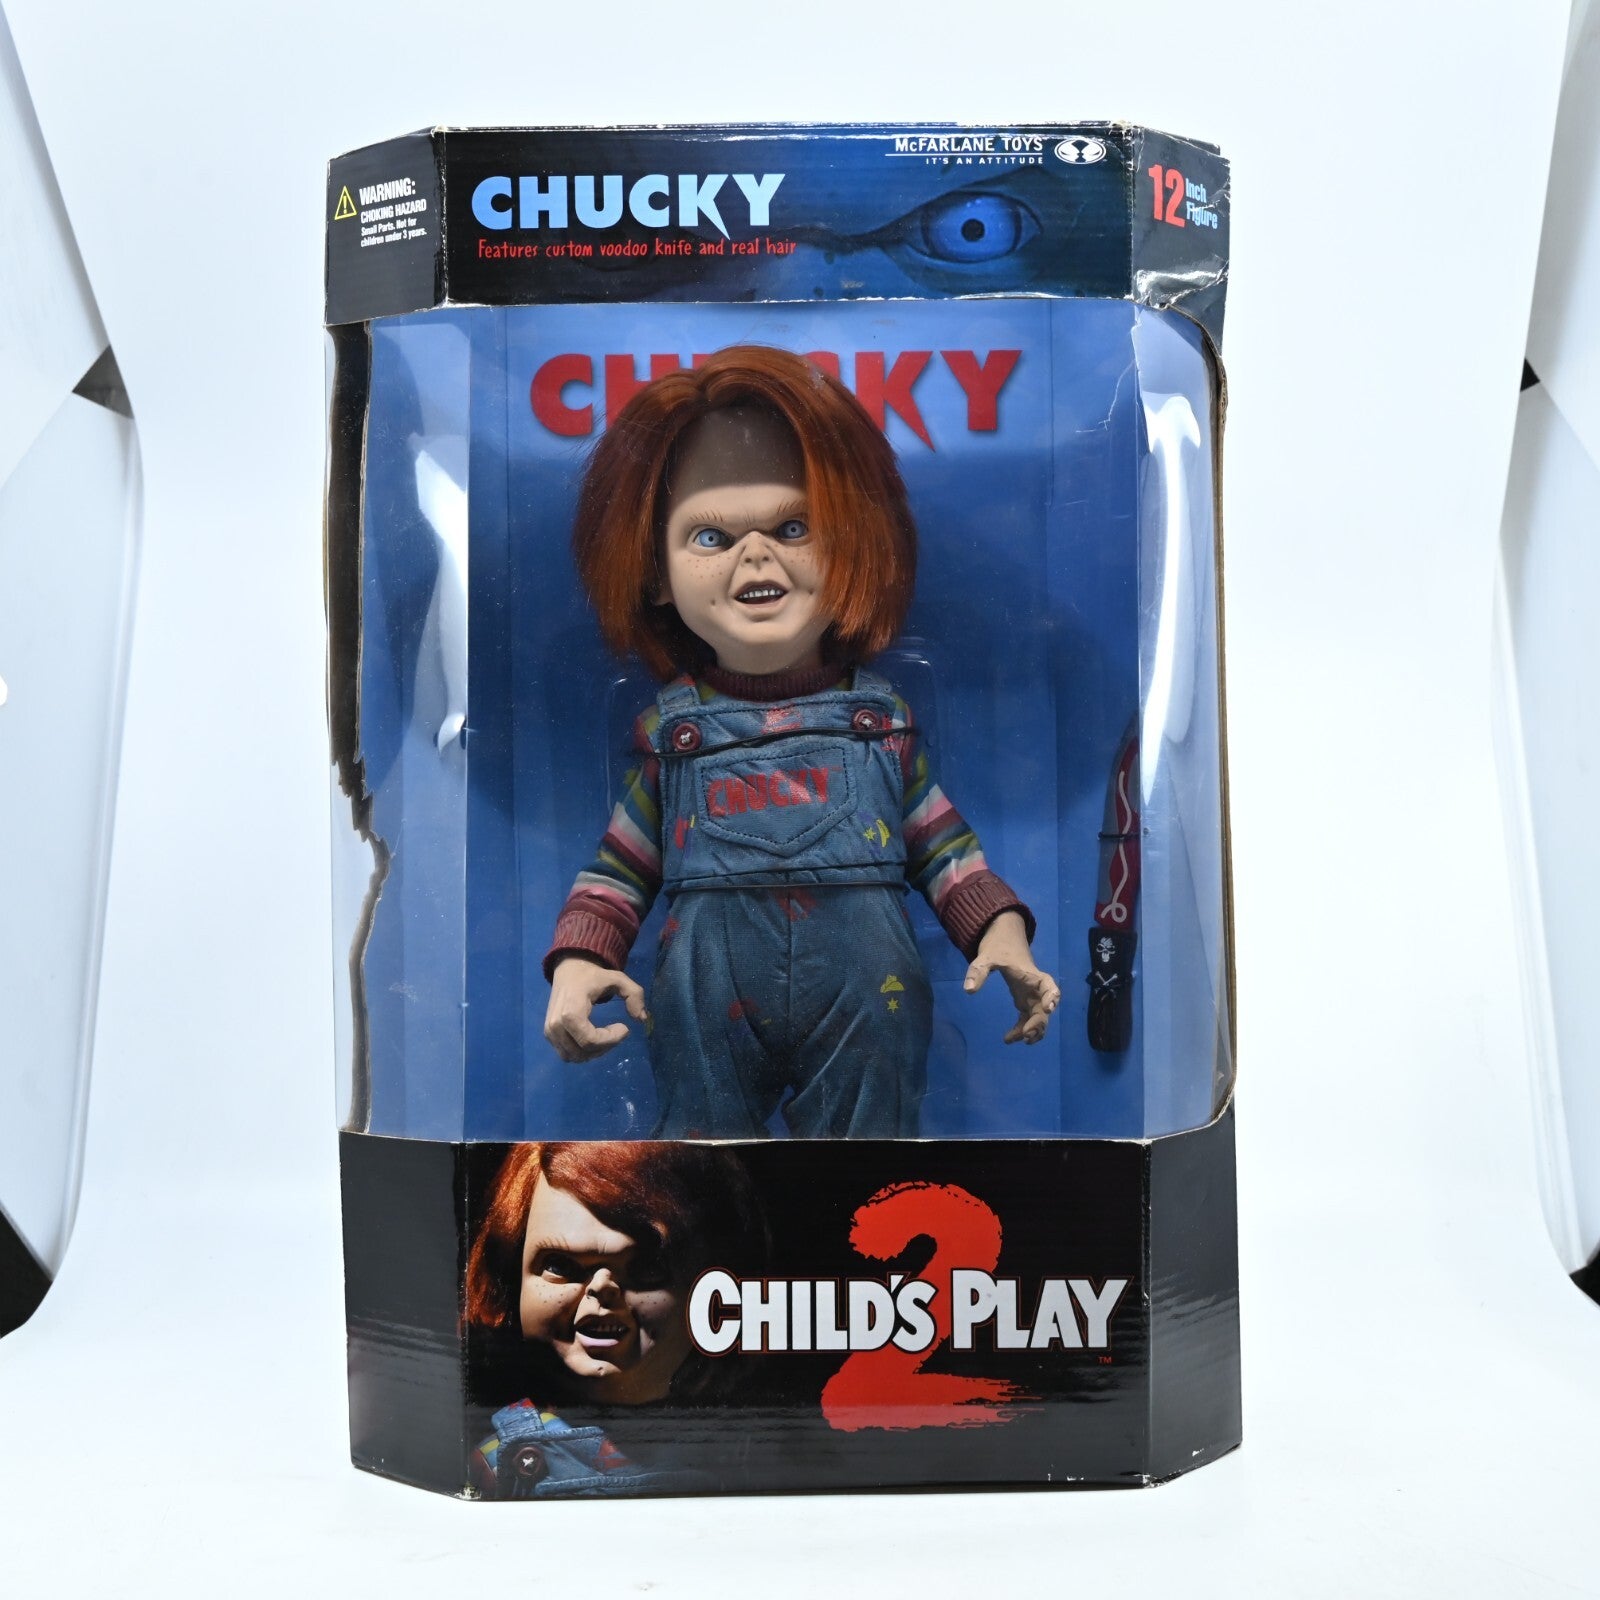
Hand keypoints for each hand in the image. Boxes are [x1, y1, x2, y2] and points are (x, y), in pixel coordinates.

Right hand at [545, 957, 649, 1062]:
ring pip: (575, 1057)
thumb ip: (634, 995)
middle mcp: (556, 1025)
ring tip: (606, 1036)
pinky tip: (594, 1037)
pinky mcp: (549, 1035)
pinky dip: (583, 1052)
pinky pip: (567, 1054)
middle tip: (617, 1032)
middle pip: (584, 1051)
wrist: (569, 969)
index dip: (611, 1040)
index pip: (590, 1041)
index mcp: (570, 1012)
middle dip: (606, 1046)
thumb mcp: (618, 978)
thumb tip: (642, 1019)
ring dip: (595, 1052)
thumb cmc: (593, 975)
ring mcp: (550, 1032)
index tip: (624, 1027)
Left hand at [964, 911, 1059, 1044]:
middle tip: (1025, 1035)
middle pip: (1044, 1007)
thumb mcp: (986, 957)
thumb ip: (979, 971)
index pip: (1047, 985)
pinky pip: (1026, 1018)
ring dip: (1033, 1030)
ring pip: (1038, 1017)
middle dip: (1039, 1022)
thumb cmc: (999, 946)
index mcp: (1031, 974)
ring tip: (1021, 1041)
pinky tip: (1007, 1039)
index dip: (1052, 996)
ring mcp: (1030, 995)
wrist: (1002, 938)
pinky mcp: (1023, 1000)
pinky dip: (1020, 1029)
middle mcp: (1035, 987)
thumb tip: (969, 990)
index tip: (1049, 1008)